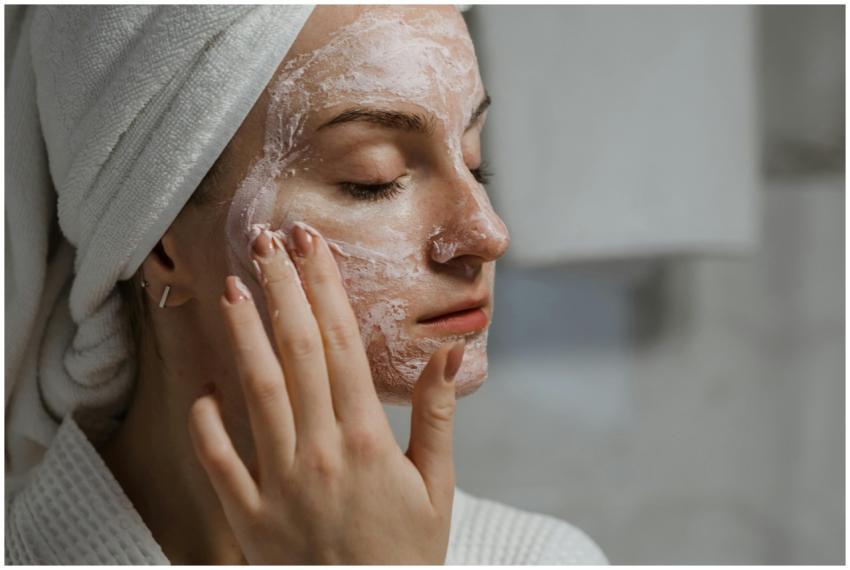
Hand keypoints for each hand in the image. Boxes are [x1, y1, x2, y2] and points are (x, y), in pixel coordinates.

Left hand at [187, 222, 465, 563]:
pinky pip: (217, 459)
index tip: (311, 246)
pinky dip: (206, 419)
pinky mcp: (249, 516)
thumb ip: (436, 416)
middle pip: (298, 352)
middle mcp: (320, 451)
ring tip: (233, 287)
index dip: (324, 288)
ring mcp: (279, 483)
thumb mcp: (437, 487)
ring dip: (243, 334)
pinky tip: (204, 384)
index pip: (342, 344)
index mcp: (368, 438)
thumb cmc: (408, 555)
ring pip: (256, 391)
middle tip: (266, 241)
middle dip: (282, 290)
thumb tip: (444, 353)